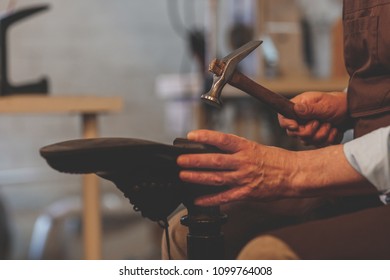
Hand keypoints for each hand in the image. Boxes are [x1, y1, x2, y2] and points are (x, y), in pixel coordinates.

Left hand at [177, 130, 296, 205]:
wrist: (294, 174)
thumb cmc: (276, 160)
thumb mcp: (255, 148)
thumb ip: (236, 150)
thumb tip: (215, 149)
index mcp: (246, 148)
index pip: (222, 140)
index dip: (206, 137)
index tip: (191, 136)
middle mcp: (244, 162)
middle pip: (215, 161)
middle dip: (195, 160)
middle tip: (180, 160)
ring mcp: (245, 179)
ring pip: (217, 178)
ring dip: (198, 177)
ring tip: (183, 175)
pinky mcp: (247, 193)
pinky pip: (225, 197)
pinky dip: (210, 199)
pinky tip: (198, 199)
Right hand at [278, 91, 350, 146]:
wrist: (350, 112)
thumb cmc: (337, 104)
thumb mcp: (325, 104)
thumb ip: (310, 109)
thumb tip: (296, 109)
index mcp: (298, 108)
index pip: (283, 119)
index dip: (288, 124)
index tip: (296, 126)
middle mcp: (299, 120)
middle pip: (294, 134)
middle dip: (310, 131)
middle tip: (320, 122)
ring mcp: (306, 130)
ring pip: (306, 141)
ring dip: (322, 134)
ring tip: (330, 124)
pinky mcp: (315, 139)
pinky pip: (317, 146)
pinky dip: (328, 139)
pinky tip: (333, 130)